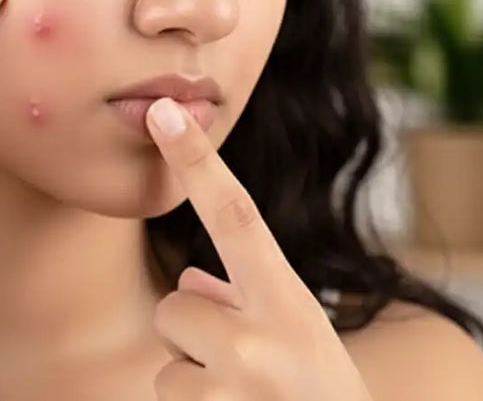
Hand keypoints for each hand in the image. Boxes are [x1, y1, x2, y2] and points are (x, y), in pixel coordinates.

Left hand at [145, 97, 372, 400]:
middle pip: (178, 305)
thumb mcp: (298, 339)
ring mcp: (235, 389)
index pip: (237, 215)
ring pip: (168, 363)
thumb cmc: (318, 394)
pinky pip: (164, 398)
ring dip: (195, 382)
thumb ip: (245, 302)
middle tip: (246, 373)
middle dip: (195, 334)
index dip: (198, 161)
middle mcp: (262, 340)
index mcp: (290, 302)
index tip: (164, 111)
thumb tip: (190, 283)